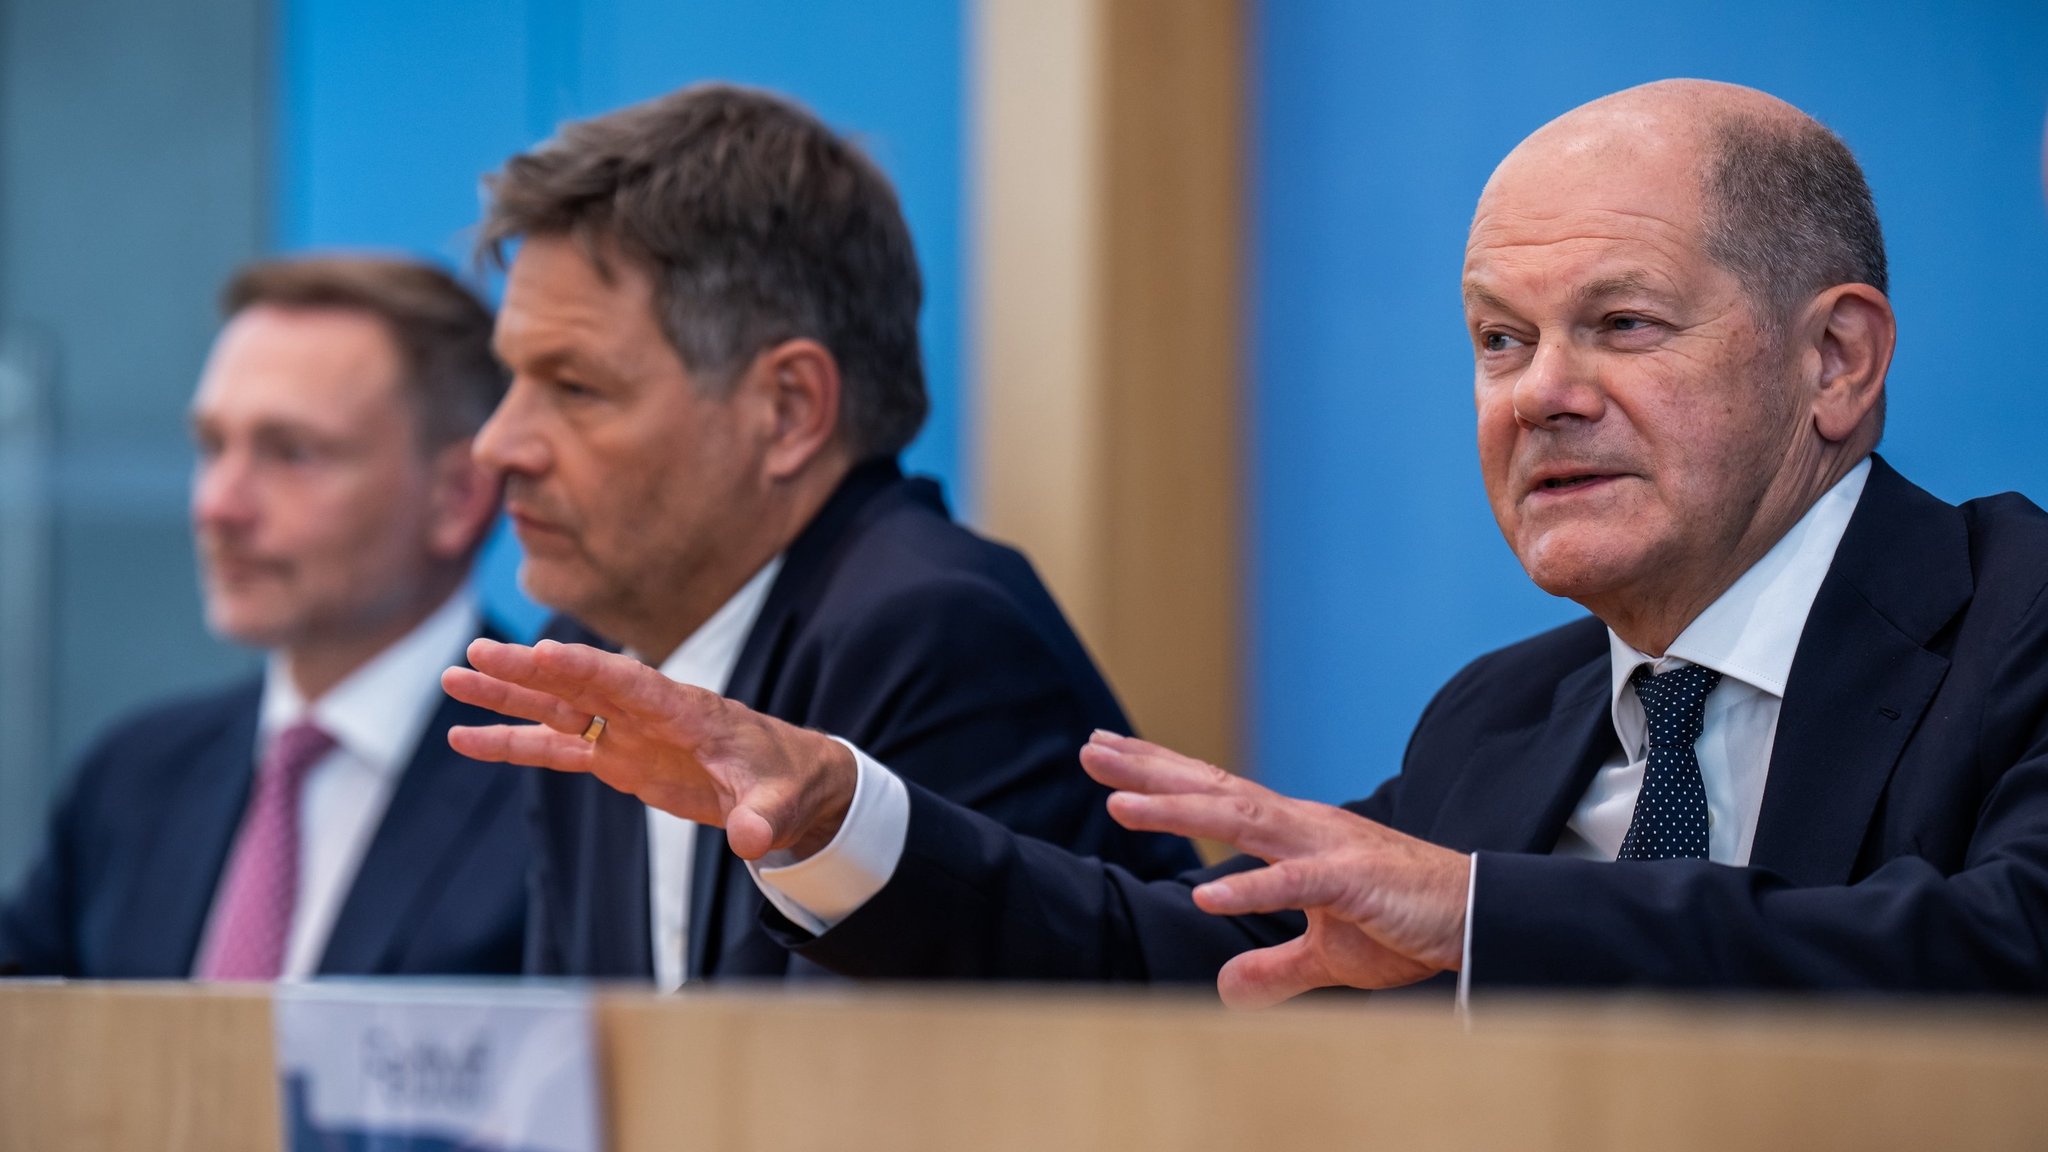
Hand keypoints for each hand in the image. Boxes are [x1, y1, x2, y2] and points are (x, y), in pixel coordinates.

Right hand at [441, 638, 856, 859]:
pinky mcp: (616, 759)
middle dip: (528, 672)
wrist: (788, 785)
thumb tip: (753, 840)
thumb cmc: (788, 782)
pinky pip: (555, 749)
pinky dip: (511, 744)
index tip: (542, 653)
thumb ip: (764, 816)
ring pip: (557, 710)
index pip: (632, 683)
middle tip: (474, 653)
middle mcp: (647, 713)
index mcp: (688, 710)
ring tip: (453, 679)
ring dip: (507, 696)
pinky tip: (465, 739)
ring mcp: (627, 733)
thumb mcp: (782, 801)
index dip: (588, 669)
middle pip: (579, 686)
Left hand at [1080, 731, 1470, 1007]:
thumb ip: (1275, 967)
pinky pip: (1295, 883)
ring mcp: (1326, 847)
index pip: (1215, 793)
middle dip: (1150, 770)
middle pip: (1214, 790)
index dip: (1160, 772)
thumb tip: (1227, 991)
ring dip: (1179, 814)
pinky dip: (1251, 886)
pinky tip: (1206, 893)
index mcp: (1292, 832)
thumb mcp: (1328, 955)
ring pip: (1242, 822)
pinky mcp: (1353, 881)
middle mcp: (1301, 825)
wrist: (1477, 918)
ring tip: (1121, 808)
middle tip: (1091, 748)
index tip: (1107, 751)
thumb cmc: (1403, 923)